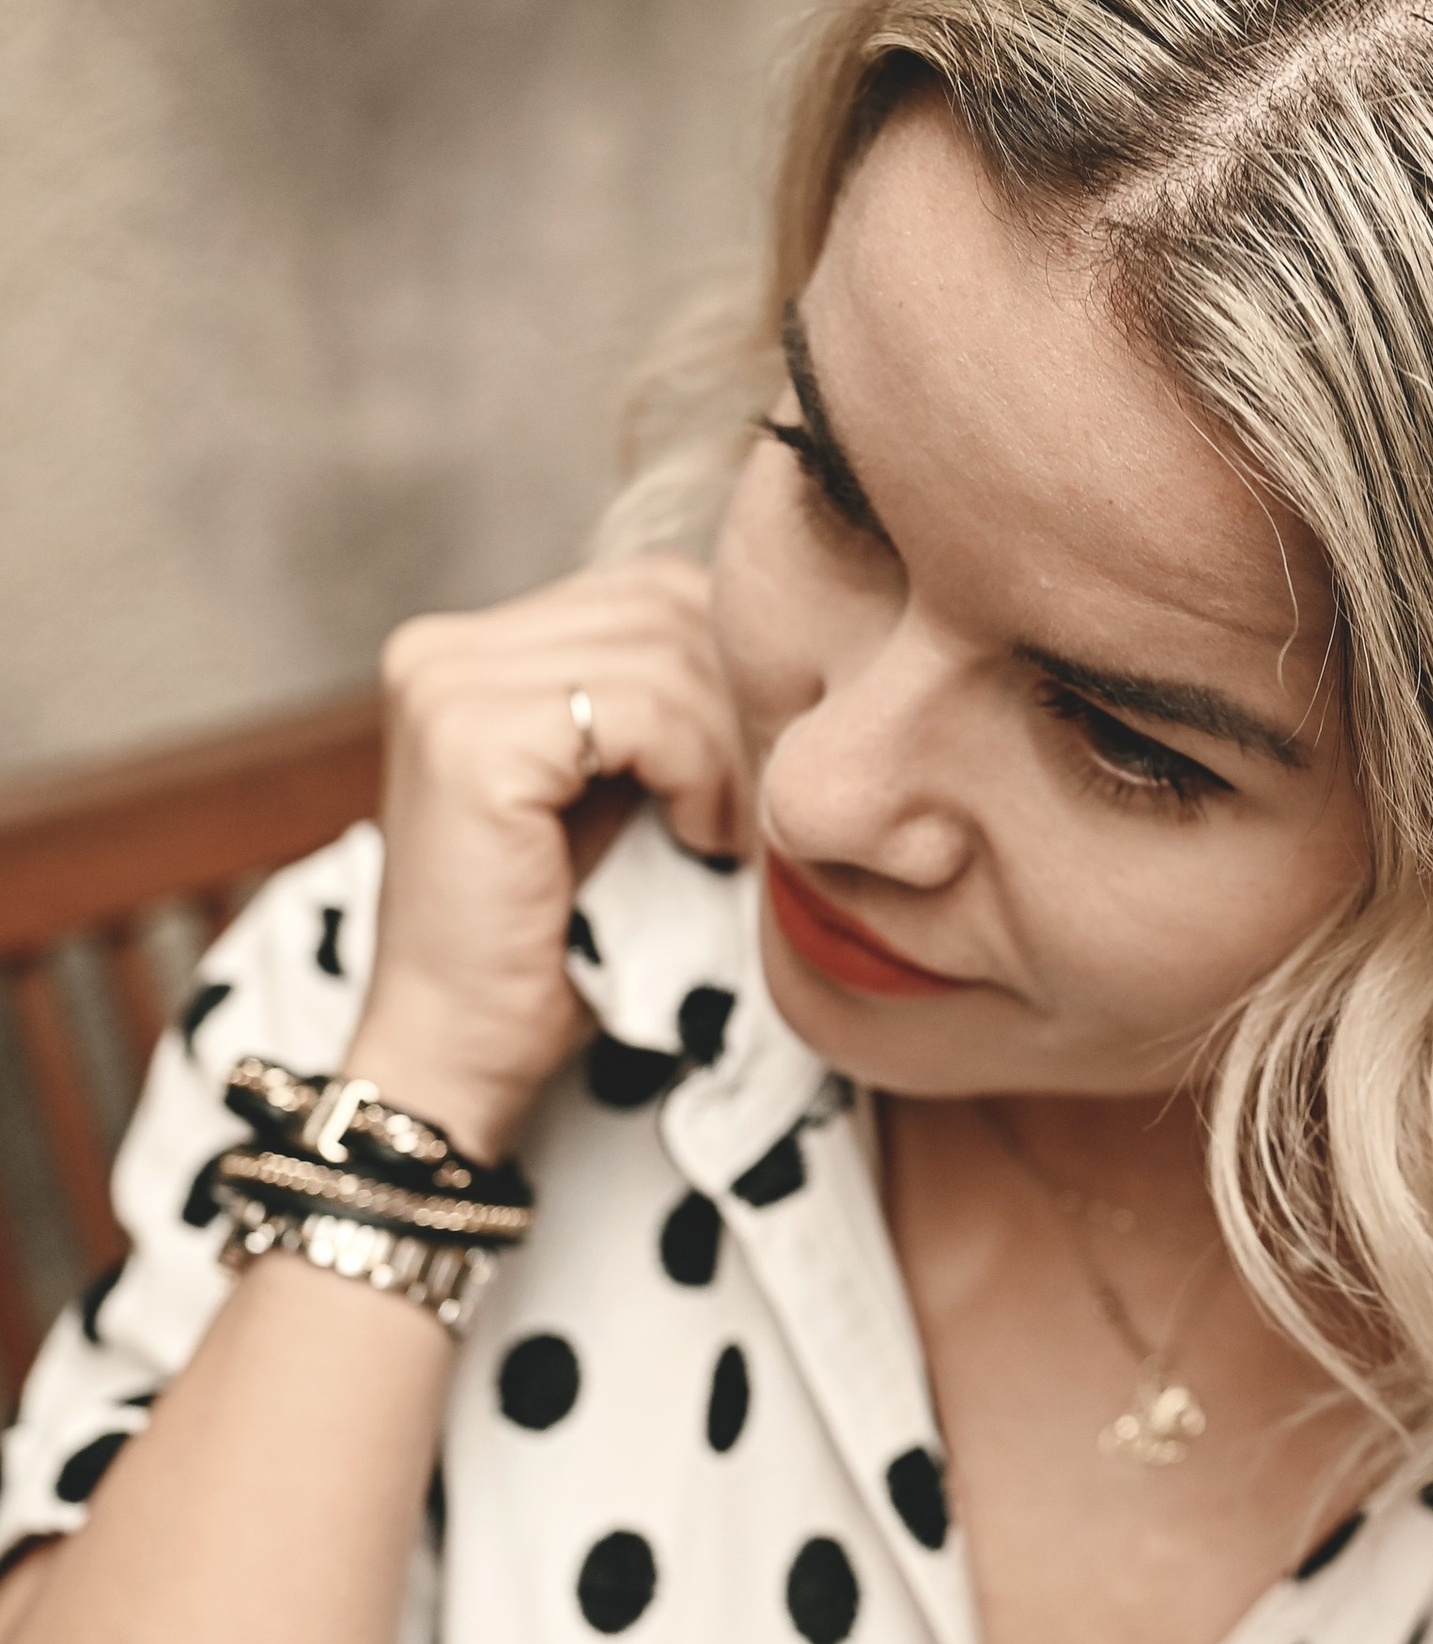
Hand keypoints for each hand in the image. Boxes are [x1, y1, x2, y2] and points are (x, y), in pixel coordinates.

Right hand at [349, 559, 744, 1153]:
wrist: (462, 1051)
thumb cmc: (554, 943)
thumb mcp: (614, 796)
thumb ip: (661, 709)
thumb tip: (781, 647)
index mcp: (468, 649)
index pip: (650, 591)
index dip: (728, 672)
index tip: (753, 775)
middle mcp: (441, 651)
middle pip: (662, 606)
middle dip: (735, 705)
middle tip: (756, 806)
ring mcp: (446, 686)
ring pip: (663, 653)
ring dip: (724, 748)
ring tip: (723, 831)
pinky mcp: (472, 738)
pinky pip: (644, 709)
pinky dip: (698, 772)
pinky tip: (698, 836)